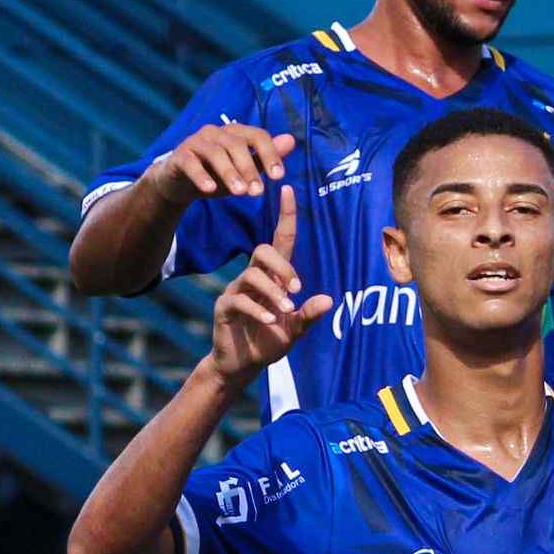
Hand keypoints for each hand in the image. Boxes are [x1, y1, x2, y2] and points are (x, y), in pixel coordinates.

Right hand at [151, 122, 297, 208]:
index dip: (270, 154)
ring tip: (240, 193)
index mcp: (236, 133)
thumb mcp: (245, 169)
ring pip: (215, 153)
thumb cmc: (218, 174)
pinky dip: (201, 175)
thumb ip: (265, 158)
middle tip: (258, 192)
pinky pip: (191, 163)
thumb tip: (291, 140)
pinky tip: (210, 189)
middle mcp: (216, 132)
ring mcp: (196, 141)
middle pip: (237, 145)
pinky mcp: (179, 155)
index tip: (279, 177)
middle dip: (250, 169)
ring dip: (229, 173)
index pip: (257, 136)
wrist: (182, 182)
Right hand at [209, 186, 331, 387]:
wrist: (241, 364)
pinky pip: (238, 299)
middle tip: (296, 288)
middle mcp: (253, 279)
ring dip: (273, 290)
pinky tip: (270, 320)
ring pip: (252, 275)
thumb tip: (328, 300)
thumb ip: (309, 314)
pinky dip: (258, 308)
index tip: (289, 190)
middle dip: (282, 266)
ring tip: (285, 308)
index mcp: (272, 278)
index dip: (285, 216)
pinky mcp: (225, 308)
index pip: (279, 240)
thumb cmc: (268, 341)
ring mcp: (236, 292)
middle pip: (262, 251)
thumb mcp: (295, 329)